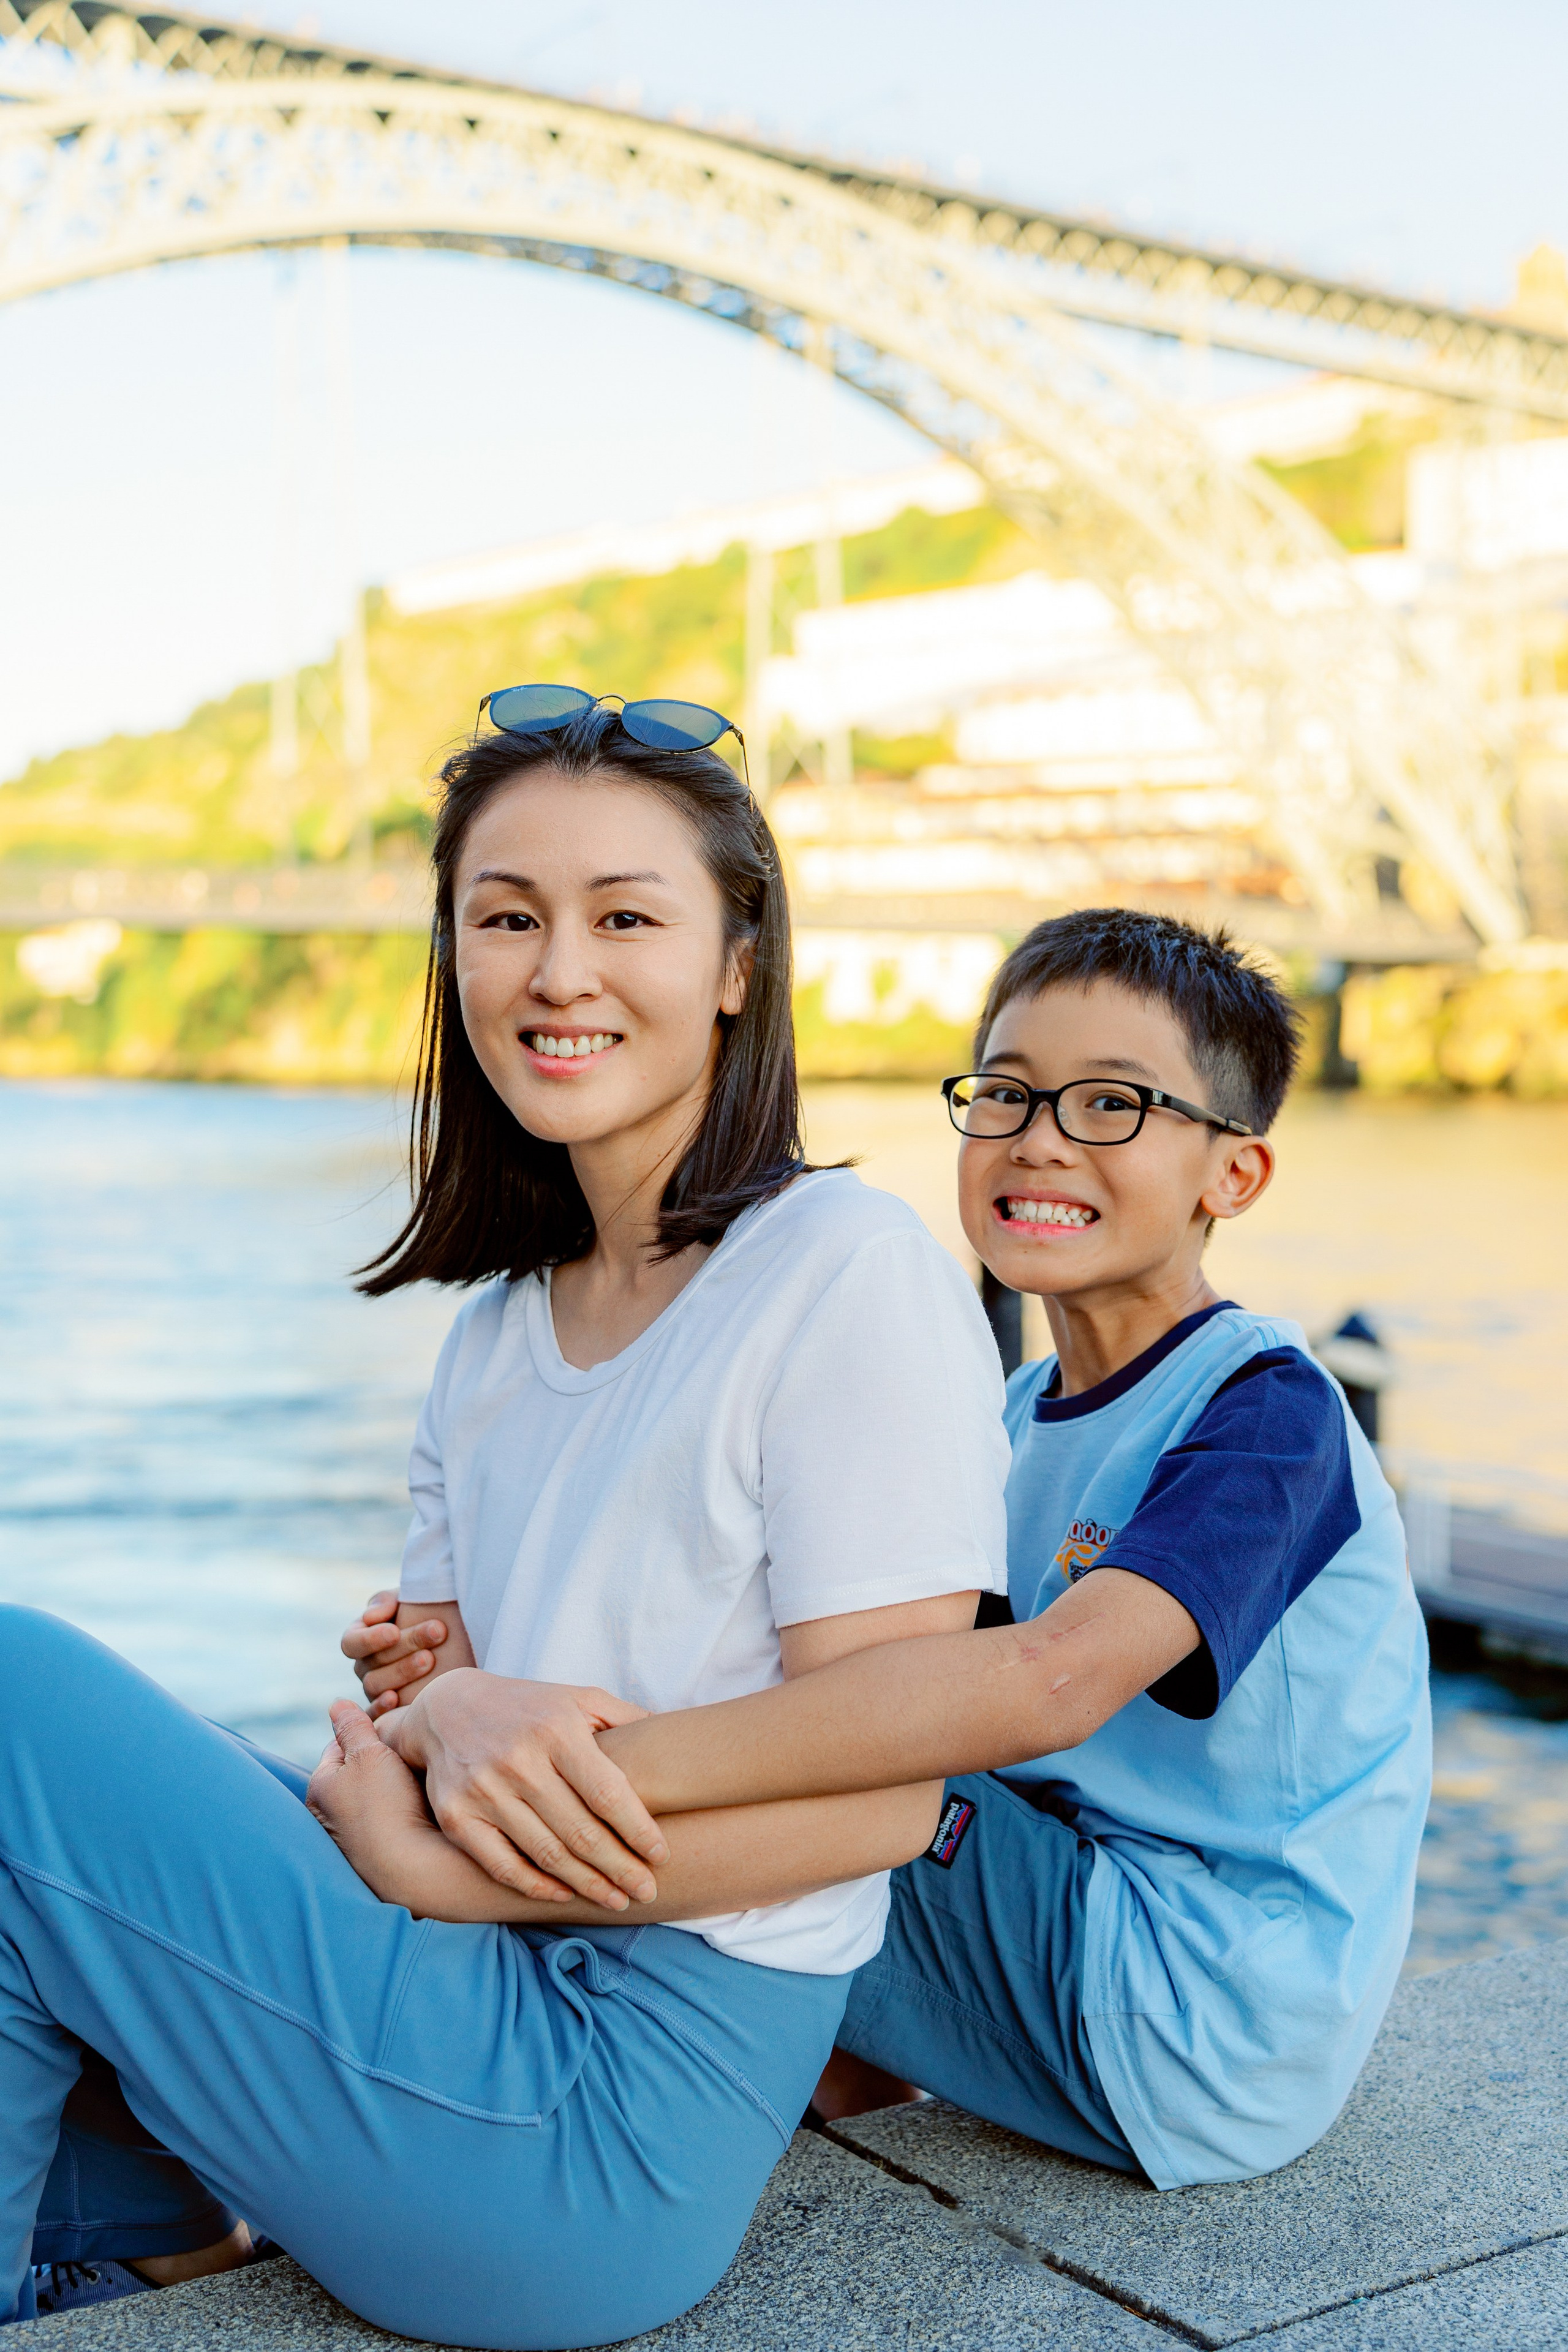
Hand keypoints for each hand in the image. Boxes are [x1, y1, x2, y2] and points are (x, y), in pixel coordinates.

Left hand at [307, 1699, 437, 1901]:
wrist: (415, 1870)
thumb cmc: (387, 1808)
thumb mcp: (368, 1754)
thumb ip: (353, 1726)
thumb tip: (336, 1704)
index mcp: (320, 1788)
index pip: (341, 1742)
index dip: (368, 1723)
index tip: (396, 1714)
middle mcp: (330, 1814)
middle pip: (359, 1766)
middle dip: (383, 1749)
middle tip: (409, 1739)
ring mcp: (355, 1835)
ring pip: (378, 1788)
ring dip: (397, 1774)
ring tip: (421, 1764)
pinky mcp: (379, 1850)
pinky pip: (393, 1811)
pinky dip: (407, 1798)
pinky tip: (426, 1794)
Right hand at [341, 1591, 468, 1715]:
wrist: (455, 1638)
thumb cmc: (427, 1613)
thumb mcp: (408, 1600)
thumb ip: (386, 1601)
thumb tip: (370, 1617)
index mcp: (361, 1639)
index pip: (351, 1643)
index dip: (370, 1638)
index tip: (394, 1631)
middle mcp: (364, 1667)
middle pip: (372, 1663)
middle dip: (406, 1646)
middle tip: (437, 1632)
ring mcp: (375, 1691)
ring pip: (376, 1686)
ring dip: (404, 1672)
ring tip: (432, 1659)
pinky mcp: (388, 1712)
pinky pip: (375, 1716)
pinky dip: (384, 1708)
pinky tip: (400, 1700)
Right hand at [378, 1669, 669, 1908]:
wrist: (447, 1708)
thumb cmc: (528, 1707)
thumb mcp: (578, 1698)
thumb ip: (625, 1718)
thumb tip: (676, 1740)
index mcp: (556, 1730)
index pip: (607, 1793)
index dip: (639, 1830)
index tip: (662, 1856)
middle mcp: (518, 1760)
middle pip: (580, 1832)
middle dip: (620, 1868)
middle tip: (647, 1891)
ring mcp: (483, 1790)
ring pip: (546, 1854)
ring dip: (586, 1884)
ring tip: (615, 1900)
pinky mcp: (456, 1816)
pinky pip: (502, 1864)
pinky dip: (535, 1887)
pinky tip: (563, 1896)